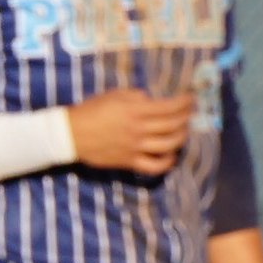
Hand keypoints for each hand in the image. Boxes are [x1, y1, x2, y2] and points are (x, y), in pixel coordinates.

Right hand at [69, 86, 194, 174]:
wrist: (70, 133)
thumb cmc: (91, 110)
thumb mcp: (113, 95)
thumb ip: (135, 96)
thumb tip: (151, 100)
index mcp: (135, 111)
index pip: (169, 107)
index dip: (184, 103)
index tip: (191, 99)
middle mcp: (138, 130)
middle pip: (173, 125)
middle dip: (186, 118)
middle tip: (189, 113)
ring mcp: (135, 147)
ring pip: (168, 145)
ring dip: (181, 138)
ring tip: (183, 131)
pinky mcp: (130, 162)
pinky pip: (155, 166)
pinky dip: (167, 162)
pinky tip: (171, 155)